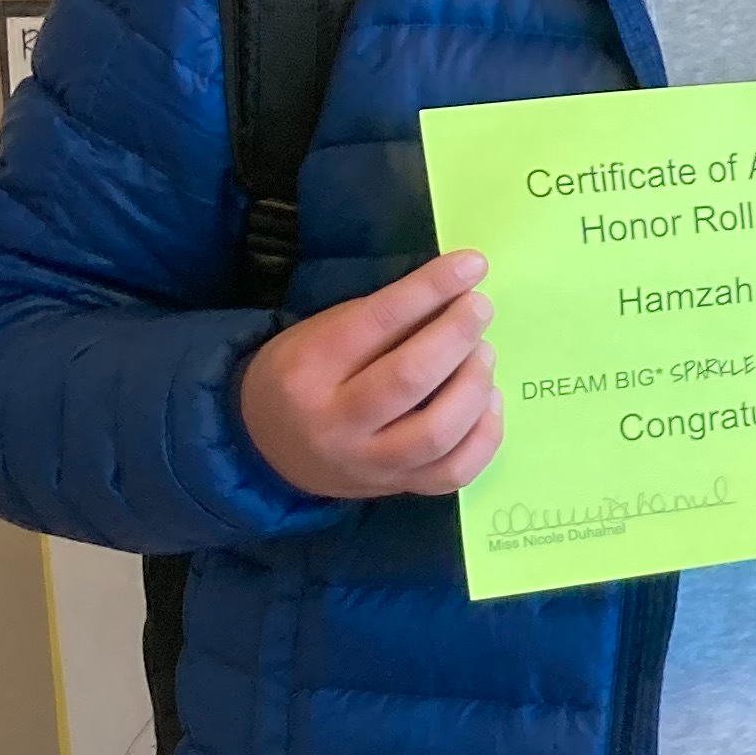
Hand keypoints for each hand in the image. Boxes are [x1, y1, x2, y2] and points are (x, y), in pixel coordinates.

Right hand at [238, 252, 500, 500]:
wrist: (265, 446)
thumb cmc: (301, 373)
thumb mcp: (319, 333)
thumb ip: (380, 318)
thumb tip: (452, 289)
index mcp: (308, 368)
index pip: (377, 321)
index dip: (430, 289)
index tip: (471, 265)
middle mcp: (336, 423)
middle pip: (410, 378)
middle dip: (457, 335)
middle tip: (480, 308)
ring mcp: (368, 464)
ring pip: (437, 432)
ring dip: (474, 385)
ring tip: (484, 353)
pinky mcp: (395, 490)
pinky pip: (454, 473)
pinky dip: (485, 436)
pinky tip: (490, 401)